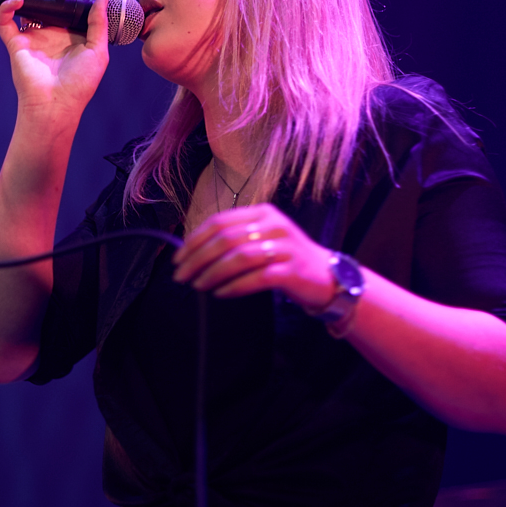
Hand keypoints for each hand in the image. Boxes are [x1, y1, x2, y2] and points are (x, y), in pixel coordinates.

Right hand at [0, 0, 110, 125]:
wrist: (57, 104)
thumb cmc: (80, 83)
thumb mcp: (98, 50)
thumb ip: (99, 23)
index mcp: (71, 35)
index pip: (72, 8)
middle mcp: (52, 34)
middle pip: (50, 2)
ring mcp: (33, 38)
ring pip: (27, 6)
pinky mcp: (16, 44)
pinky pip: (5, 22)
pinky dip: (7, 8)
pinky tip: (19, 0)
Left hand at [172, 203, 337, 309]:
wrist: (327, 277)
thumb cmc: (287, 259)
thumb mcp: (263, 238)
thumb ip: (235, 238)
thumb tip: (192, 251)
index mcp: (262, 213)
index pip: (219, 221)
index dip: (194, 240)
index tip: (178, 258)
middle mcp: (274, 225)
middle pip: (225, 239)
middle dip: (197, 259)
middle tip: (182, 276)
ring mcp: (285, 247)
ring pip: (239, 257)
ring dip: (212, 273)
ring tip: (199, 285)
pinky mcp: (292, 271)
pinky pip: (256, 278)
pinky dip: (234, 286)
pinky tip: (221, 293)